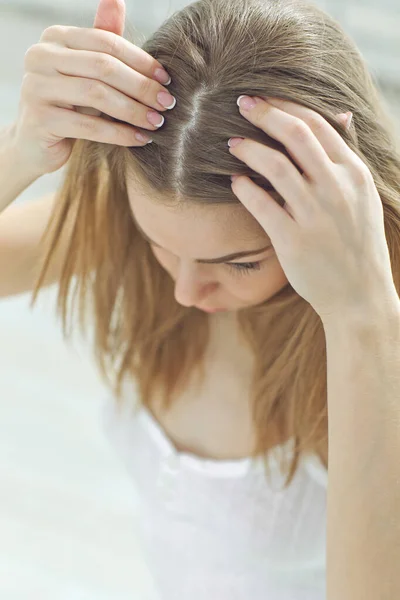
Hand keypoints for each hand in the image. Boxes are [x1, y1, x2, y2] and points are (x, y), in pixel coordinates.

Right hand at [12, 0, 174, 175]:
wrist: (35, 143)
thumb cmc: (68, 105)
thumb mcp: (86, 72)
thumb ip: (102, 41)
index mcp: (55, 38)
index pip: (106, 42)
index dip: (141, 61)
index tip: (167, 80)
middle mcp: (40, 56)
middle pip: (104, 66)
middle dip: (141, 86)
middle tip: (167, 103)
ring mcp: (36, 87)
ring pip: (97, 95)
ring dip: (134, 111)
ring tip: (157, 122)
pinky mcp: (40, 119)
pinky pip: (89, 126)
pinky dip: (119, 133)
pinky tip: (139, 139)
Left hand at [228, 96, 396, 321]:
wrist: (358, 295)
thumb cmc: (356, 244)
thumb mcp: (362, 198)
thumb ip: (345, 160)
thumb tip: (340, 117)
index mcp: (354, 174)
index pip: (318, 125)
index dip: (286, 105)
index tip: (264, 98)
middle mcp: (337, 189)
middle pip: (296, 135)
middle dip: (264, 113)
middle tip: (240, 103)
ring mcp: (315, 215)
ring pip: (276, 166)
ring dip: (248, 148)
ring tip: (230, 143)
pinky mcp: (293, 241)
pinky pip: (262, 205)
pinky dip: (244, 188)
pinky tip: (234, 181)